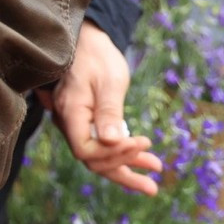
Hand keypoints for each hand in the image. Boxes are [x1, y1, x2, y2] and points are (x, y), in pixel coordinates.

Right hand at [42, 22, 161, 196]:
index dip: (115, 153)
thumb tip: (111, 142)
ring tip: (154, 179)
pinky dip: (121, 154)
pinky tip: (143, 158)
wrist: (87, 40)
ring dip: (126, 167)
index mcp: (71, 112)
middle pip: (92, 161)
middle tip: (154, 183)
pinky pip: (100, 145)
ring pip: (98, 157)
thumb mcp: (109, 81)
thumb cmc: (97, 56)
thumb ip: (109, 112)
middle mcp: (69, 122)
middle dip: (124, 171)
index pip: (87, 150)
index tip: (142, 141)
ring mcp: (76, 124)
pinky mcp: (86, 122)